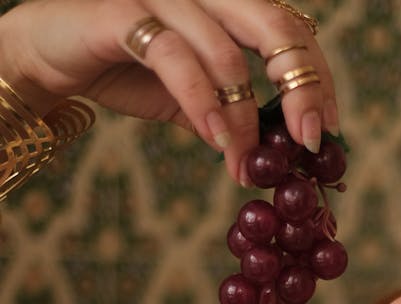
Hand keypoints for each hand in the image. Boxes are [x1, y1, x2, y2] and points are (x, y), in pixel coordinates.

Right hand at [0, 0, 337, 182]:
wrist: (47, 55)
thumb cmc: (123, 69)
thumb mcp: (191, 99)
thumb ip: (232, 116)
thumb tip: (275, 157)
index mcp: (225, 5)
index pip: (290, 28)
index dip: (317, 74)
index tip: (328, 127)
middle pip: (272, 27)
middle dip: (301, 86)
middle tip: (310, 140)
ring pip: (226, 53)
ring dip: (244, 120)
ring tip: (245, 166)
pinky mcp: (123, 13)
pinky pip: (175, 58)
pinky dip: (203, 104)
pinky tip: (216, 141)